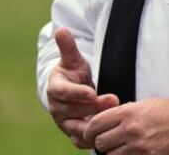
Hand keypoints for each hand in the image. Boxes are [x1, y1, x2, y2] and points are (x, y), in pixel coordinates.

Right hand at [46, 27, 119, 148]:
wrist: (72, 93)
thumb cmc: (73, 74)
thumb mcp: (72, 60)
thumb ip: (68, 47)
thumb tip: (61, 29)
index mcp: (55, 89)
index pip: (63, 92)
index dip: (76, 93)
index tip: (91, 92)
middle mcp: (57, 108)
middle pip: (74, 110)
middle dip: (94, 107)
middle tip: (113, 100)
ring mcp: (65, 122)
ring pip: (78, 127)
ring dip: (96, 124)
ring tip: (114, 117)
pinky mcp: (74, 133)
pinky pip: (81, 140)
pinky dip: (94, 139)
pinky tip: (109, 133)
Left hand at [84, 97, 168, 154]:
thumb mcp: (147, 104)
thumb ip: (125, 113)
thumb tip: (107, 122)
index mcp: (129, 112)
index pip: (96, 124)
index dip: (90, 131)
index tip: (91, 134)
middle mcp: (131, 129)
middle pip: (100, 143)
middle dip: (102, 144)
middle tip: (109, 143)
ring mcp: (139, 147)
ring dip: (114, 154)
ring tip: (123, 149)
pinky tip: (134, 154)